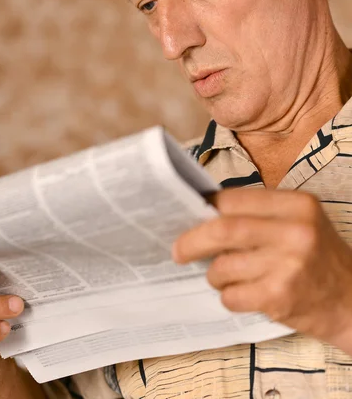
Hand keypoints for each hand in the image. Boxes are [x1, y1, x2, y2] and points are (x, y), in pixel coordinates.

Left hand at [173, 188, 351, 351]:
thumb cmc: (318, 256)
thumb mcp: (300, 221)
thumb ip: (259, 213)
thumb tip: (204, 211)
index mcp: (297, 204)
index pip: (234, 199)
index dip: (206, 207)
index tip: (191, 215)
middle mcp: (295, 231)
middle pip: (223, 229)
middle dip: (192, 241)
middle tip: (178, 250)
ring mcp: (288, 266)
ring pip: (223, 267)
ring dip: (214, 274)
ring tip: (226, 275)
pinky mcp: (280, 298)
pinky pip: (232, 296)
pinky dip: (228, 296)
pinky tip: (245, 293)